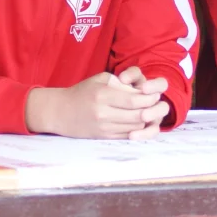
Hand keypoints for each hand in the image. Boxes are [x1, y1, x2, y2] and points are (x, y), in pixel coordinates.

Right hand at [26, 67, 169, 139]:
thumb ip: (121, 84)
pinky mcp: (104, 137)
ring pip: (135, 127)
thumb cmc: (82, 92)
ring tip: (147, 110)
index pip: (134, 100)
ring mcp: (103, 127)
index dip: (148, 98)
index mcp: (102, 95)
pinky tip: (138, 120)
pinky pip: (127, 134)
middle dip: (150, 109)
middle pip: (137, 115)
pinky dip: (137, 129)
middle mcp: (103, 113)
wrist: (61, 112)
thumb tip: (143, 91)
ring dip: (145, 120)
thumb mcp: (100, 79)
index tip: (154, 93)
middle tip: (155, 103)